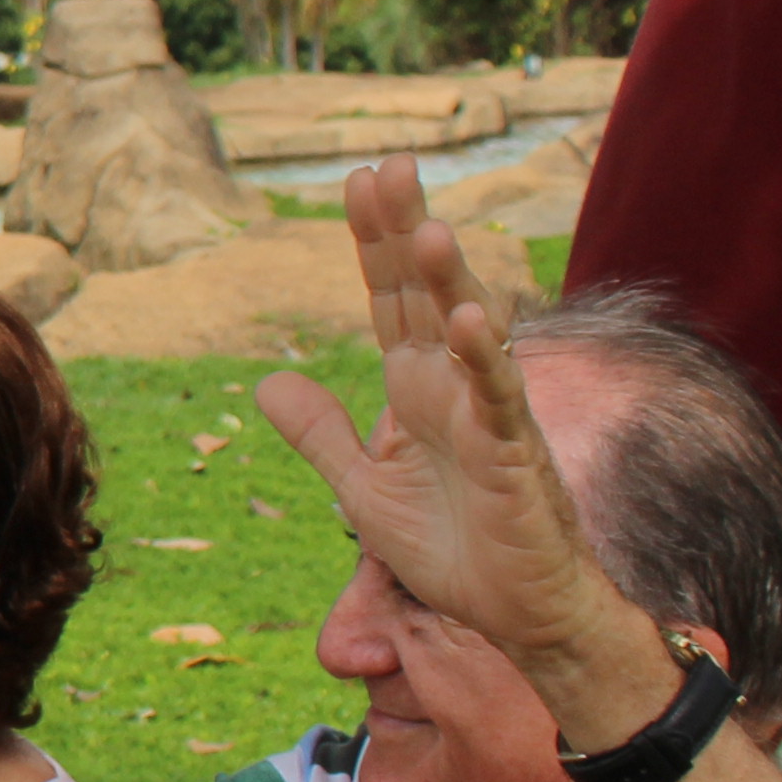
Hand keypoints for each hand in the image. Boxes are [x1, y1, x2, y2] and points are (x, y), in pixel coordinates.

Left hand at [251, 161, 650, 704]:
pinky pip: (500, 399)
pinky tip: (471, 320)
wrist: (514, 614)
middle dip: (406, 232)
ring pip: (468, 333)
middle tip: (388, 167)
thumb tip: (265, 383)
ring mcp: (488, 415)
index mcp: (417, 386)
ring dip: (446, 283)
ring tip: (423, 228)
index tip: (358, 180)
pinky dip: (485, 360)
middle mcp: (454, 386)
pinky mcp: (516, 457)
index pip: (388, 300)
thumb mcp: (361, 488)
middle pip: (426, 295)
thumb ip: (321, 434)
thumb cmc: (454, 547)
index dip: (373, 242)